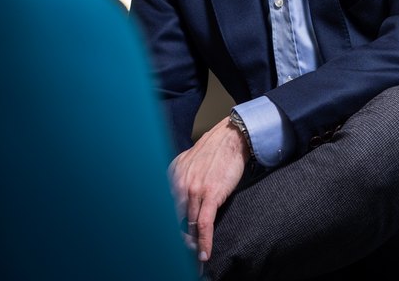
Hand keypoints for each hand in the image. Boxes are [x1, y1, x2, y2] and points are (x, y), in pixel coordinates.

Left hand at [169, 116, 250, 260]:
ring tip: (194, 261)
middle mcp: (180, 183)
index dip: (170, 227)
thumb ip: (180, 178)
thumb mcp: (189, 161)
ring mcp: (195, 190)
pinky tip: (204, 254)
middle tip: (182, 255)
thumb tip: (176, 196)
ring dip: (192, 246)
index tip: (173, 240)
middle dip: (179, 240)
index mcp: (172, 176)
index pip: (166, 209)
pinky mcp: (212, 194)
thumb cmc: (213, 149)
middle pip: (175, 220)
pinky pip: (204, 224)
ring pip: (189, 226)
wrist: (232, 137)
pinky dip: (204, 242)